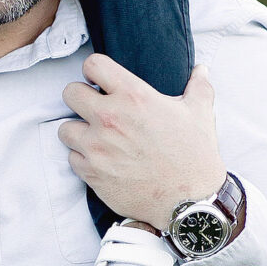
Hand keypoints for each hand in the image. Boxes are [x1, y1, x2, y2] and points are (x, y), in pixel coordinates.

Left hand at [58, 55, 227, 230]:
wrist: (189, 200)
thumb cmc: (195, 155)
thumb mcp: (201, 113)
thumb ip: (198, 86)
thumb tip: (201, 69)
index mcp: (133, 96)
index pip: (93, 64)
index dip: (95, 70)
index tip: (100, 80)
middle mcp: (110, 118)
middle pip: (70, 93)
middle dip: (81, 97)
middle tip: (95, 108)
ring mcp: (97, 147)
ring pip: (65, 128)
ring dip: (78, 130)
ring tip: (95, 136)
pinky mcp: (92, 173)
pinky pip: (72, 158)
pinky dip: (82, 158)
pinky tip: (100, 159)